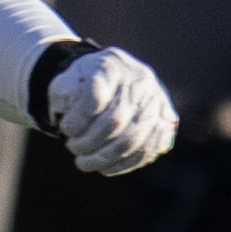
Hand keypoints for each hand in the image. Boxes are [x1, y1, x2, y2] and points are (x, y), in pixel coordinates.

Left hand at [50, 46, 178, 174]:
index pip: (95, 95)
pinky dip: (123, 164)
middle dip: (89, 142)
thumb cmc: (83, 83)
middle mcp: (140, 80)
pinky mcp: (166, 122)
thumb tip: (69, 117)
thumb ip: (64, 94)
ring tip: (83, 162)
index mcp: (111, 64)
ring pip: (133, 139)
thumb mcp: (66, 81)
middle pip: (115, 120)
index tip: (65, 128)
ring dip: (104, 158)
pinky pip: (147, 150)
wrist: (111, 79)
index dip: (79, 118)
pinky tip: (104, 167)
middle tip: (72, 148)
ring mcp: (158, 101)